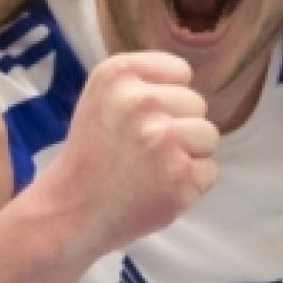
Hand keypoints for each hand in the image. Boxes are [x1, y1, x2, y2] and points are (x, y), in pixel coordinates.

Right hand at [34, 52, 218, 258]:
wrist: (72, 211)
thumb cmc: (93, 154)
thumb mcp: (103, 97)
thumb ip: (144, 82)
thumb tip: (190, 85)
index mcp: (118, 75)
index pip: (180, 71)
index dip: (168, 96)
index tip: (142, 117)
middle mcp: (141, 102)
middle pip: (197, 104)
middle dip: (179, 126)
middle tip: (144, 149)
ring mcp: (164, 140)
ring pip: (209, 136)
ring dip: (189, 154)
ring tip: (154, 167)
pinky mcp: (181, 177)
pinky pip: (209, 171)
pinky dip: (190, 184)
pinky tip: (159, 188)